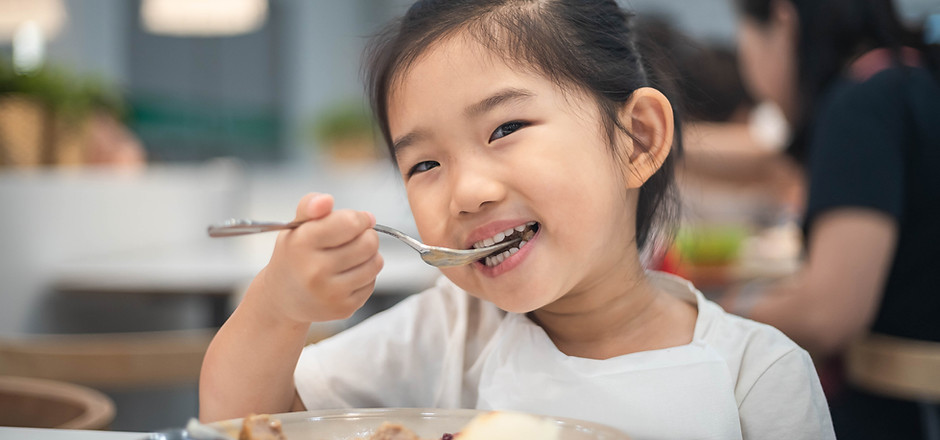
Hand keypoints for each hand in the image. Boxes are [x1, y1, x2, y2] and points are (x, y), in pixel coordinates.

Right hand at [256, 193, 383, 323]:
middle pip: (368, 243)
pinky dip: (365, 275)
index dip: (359, 218)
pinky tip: (347, 275)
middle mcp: (315, 270)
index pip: (350, 222)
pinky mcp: (343, 308)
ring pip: (375, 263)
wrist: (282, 299)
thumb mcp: (296, 226)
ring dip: (369, 255)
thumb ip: (311, 205)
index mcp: (302, 244)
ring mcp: (330, 293)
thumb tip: (326, 200)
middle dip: (367, 236)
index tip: (355, 221)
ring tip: (352, 256)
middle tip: (355, 238)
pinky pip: (372, 282)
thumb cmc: (294, 256)